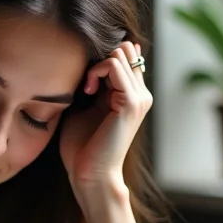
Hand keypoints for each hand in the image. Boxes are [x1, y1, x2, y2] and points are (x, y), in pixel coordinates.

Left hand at [59, 41, 151, 196]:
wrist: (88, 174)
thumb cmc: (81, 146)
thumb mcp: (84, 107)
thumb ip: (91, 84)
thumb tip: (85, 58)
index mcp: (132, 95)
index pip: (124, 55)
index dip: (100, 59)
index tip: (83, 81)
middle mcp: (141, 94)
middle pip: (124, 48)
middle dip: (99, 57)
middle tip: (84, 83)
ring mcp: (139, 97)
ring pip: (120, 52)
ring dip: (95, 65)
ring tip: (85, 88)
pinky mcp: (131, 102)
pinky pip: (114, 65)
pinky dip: (95, 71)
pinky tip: (87, 91)